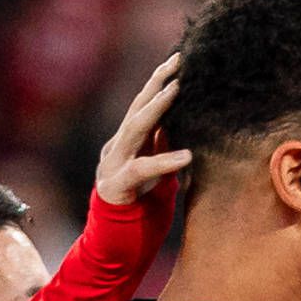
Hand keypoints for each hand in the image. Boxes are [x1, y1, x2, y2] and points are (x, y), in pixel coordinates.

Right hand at [91, 50, 189, 211]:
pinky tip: (187, 156)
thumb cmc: (138, 207)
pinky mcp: (117, 185)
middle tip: (177, 61)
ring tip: (176, 90)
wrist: (112, 242)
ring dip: (156, 106)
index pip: (143, 103)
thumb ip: (161, 148)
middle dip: (157, 81)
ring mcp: (114, 164)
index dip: (159, 80)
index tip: (178, 58)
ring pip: (135, 128)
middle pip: (137, 106)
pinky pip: (143, 169)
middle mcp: (118, 146)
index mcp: (127, 141)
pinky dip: (166, 161)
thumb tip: (176, 124)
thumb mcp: (155, 172)